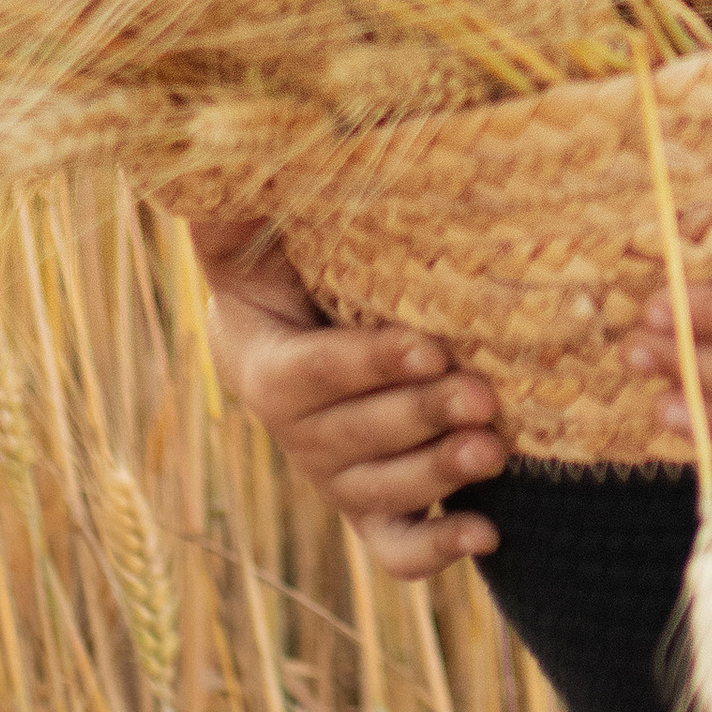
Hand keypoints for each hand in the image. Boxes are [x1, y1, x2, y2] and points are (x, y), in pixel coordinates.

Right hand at [190, 214, 508, 580]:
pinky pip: (396, 547)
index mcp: (266, 365)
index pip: (310, 375)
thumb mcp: (254, 234)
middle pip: (353, 439)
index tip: (428, 346)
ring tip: (495, 450)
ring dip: (437, 476)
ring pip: (379, 493)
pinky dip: (437, 551)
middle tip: (484, 397)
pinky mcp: (374, 506)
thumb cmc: (284, 265)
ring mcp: (336, 477)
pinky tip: (488, 535)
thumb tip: (216, 160)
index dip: (366, 365)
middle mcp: (299, 434)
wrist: (292, 330)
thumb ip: (236, 208)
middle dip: (420, 418)